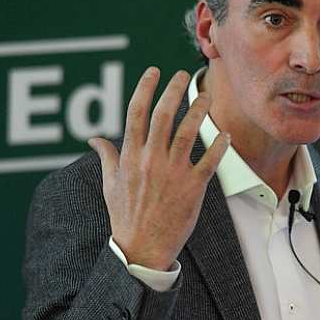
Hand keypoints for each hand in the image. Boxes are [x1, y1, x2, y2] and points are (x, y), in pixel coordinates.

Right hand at [88, 67, 229, 270]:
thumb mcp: (110, 184)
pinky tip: (226, 133)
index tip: (154, 71)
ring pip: (189, 132)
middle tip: (183, 74)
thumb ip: (107, 157)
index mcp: (130, 157)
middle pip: (163, 115)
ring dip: (199, 110)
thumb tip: (94, 138)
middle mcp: (151, 160)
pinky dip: (220, 145)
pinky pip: (210, 160)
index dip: (145, 88)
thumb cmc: (126, 216)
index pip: (136, 113)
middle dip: (174, 90)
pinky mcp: (193, 187)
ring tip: (208, 96)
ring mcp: (173, 173)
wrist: (142, 248)